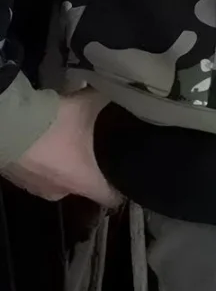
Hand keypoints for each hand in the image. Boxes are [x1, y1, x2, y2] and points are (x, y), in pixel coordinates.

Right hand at [2, 90, 119, 206]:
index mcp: (84, 182)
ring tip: (71, 144)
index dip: (123, 189)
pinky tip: (46, 144)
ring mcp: (38, 188)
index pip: (112, 198)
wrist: (8, 124)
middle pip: (86, 187)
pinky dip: (45, 163)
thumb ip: (109, 100)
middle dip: (93, 170)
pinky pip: (39, 174)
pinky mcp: (18, 181)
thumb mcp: (88, 104)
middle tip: (100, 150)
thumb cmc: (54, 122)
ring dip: (66, 166)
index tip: (128, 177)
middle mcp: (62, 192)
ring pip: (61, 180)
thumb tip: (124, 92)